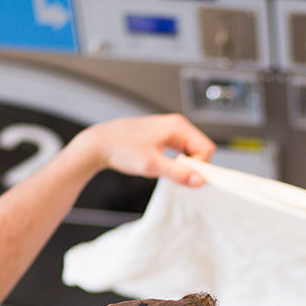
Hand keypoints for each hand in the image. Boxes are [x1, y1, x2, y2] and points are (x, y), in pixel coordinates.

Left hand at [77, 113, 215, 186]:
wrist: (99, 145)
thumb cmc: (121, 149)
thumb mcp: (152, 165)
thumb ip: (178, 173)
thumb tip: (200, 180)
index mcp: (178, 126)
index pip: (206, 148)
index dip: (199, 166)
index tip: (185, 176)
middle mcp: (176, 125)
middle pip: (200, 149)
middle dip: (191, 165)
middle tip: (172, 173)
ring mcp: (169, 130)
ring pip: (190, 152)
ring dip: (182, 165)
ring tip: (163, 168)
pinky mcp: (162, 137)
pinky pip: (180, 151)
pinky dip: (175, 162)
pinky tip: (161, 166)